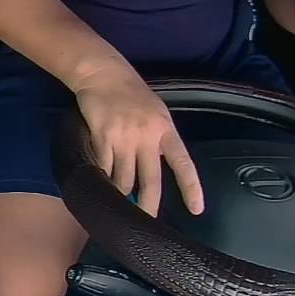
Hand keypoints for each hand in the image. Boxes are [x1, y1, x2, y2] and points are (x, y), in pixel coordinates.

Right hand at [71, 62, 203, 216]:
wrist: (104, 74)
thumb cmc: (131, 93)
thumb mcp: (155, 113)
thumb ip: (158, 138)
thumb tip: (154, 167)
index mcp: (166, 130)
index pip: (184, 164)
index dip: (191, 188)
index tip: (196, 210)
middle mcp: (148, 137)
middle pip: (150, 181)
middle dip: (147, 205)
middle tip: (144, 222)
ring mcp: (124, 138)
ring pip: (123, 179)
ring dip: (119, 192)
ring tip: (115, 200)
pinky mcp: (103, 137)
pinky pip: (103, 167)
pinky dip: (101, 177)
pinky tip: (98, 182)